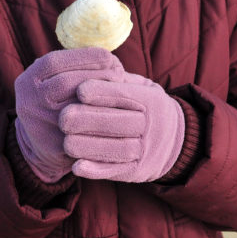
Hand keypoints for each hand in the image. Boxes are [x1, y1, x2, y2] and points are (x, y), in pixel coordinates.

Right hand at [14, 48, 124, 182]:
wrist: (41, 144)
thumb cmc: (57, 101)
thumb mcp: (53, 80)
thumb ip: (73, 66)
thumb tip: (109, 58)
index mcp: (27, 82)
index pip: (54, 63)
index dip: (84, 56)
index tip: (108, 56)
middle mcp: (28, 103)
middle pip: (65, 83)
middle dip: (97, 74)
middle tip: (119, 72)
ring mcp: (40, 127)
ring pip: (76, 107)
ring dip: (103, 96)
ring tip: (121, 89)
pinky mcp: (55, 147)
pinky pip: (83, 130)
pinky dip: (102, 119)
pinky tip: (117, 111)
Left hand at [59, 72, 184, 182]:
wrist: (173, 139)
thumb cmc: (144, 105)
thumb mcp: (140, 87)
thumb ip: (118, 80)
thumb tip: (92, 65)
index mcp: (153, 101)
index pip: (126, 95)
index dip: (102, 92)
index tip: (79, 89)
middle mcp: (154, 126)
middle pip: (120, 123)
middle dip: (90, 120)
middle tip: (63, 117)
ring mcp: (147, 150)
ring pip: (117, 150)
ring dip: (89, 147)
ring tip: (66, 141)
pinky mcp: (138, 171)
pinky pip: (116, 171)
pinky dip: (96, 170)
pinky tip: (77, 166)